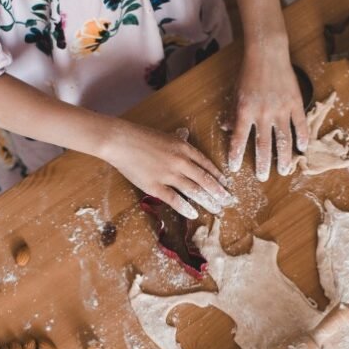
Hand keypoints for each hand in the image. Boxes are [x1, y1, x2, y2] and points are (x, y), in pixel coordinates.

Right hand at [97, 120, 233, 218]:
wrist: (120, 141)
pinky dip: (186, 208)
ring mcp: (168, 175)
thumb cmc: (140, 136)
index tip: (226, 185)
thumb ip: (178, 139)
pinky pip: (174, 199)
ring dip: (208, 201)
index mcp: (184, 148)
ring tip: (217, 210)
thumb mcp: (165, 135)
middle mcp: (180, 161)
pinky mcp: (155, 186)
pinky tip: (194, 214)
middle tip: (228, 202)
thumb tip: (186, 133)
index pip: (207, 164)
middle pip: (205, 180)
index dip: (218, 176)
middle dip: (219, 192)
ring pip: (194, 191)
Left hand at [228, 42, 308, 180]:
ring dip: (284, 157)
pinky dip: (302, 138)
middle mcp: (263, 113)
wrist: (268, 52)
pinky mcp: (295, 103)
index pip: (238, 138)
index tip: (234, 168)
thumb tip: (226, 129)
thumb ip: (233, 112)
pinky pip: (300, 125)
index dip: (236, 155)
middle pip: (263, 145)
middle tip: (262, 177)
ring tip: (284, 170)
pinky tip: (302, 149)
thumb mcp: (236, 92)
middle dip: (262, 164)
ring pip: (284, 139)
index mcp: (245, 110)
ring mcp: (282, 109)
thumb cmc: (249, 71)